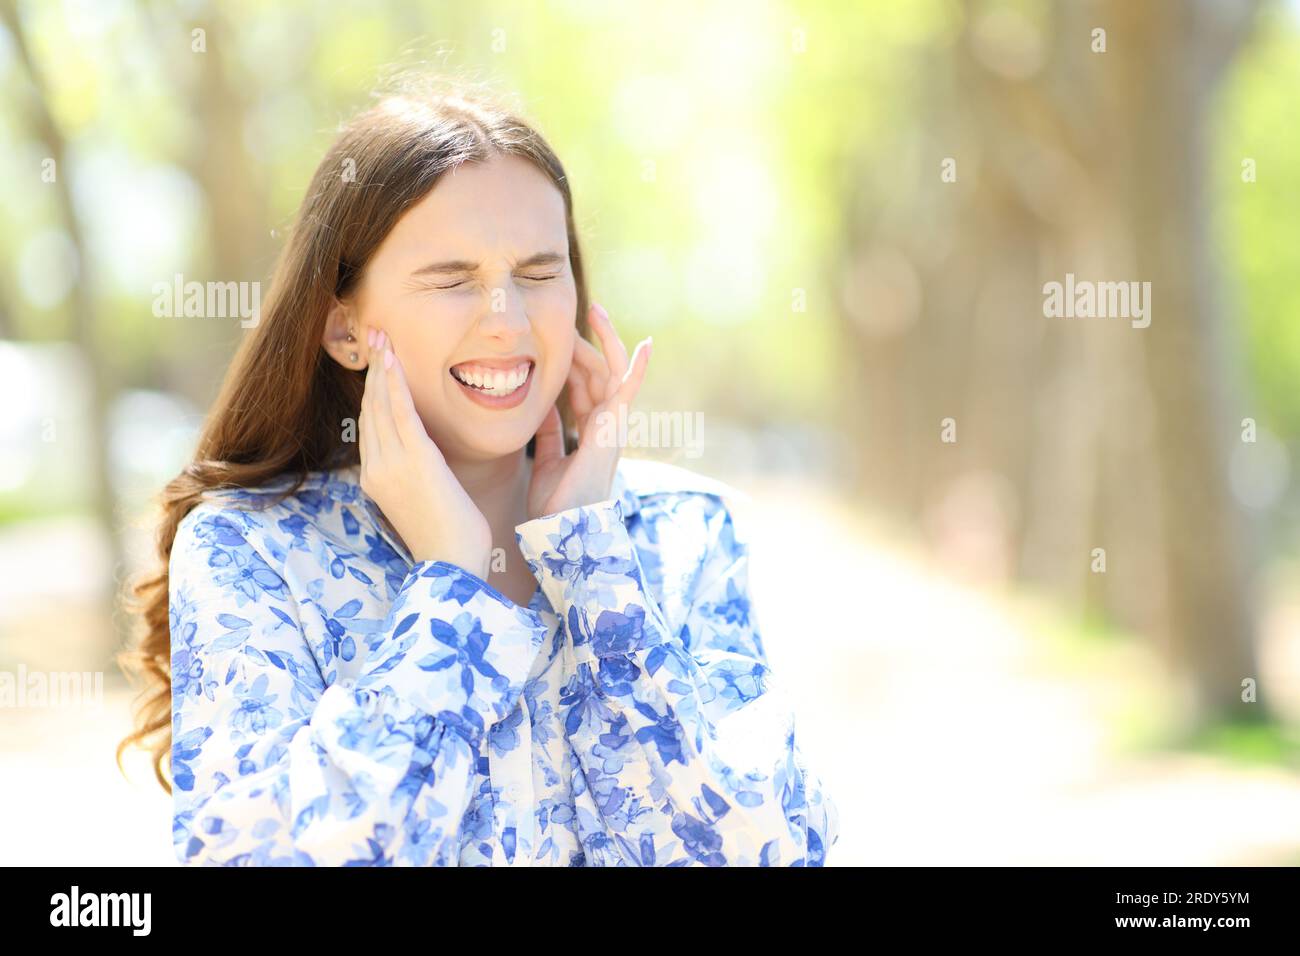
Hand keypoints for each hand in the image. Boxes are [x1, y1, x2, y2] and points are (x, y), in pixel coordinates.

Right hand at [358, 328, 492, 576]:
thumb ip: (418, 475)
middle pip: (370, 409)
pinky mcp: (414, 462)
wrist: (453, 567)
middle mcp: (376, 469)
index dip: (374, 391)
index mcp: (376, 479)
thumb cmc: (451, 540)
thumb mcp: (426, 501)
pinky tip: (394, 361)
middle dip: (373, 371)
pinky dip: (395, 384)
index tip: (379, 363)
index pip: (371, 425)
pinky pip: (400, 413)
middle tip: (376, 337)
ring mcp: (391, 465)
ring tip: (382, 338)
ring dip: (382, 368)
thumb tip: (426, 457)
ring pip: (381, 405)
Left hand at [527, 302, 651, 518]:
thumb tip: (542, 406)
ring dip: (605, 340)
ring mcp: (612, 425)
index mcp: (590, 433)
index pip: (584, 388)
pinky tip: (645, 344)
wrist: (562, 528)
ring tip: (595, 311)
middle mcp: (605, 425)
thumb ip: (547, 434)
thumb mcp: (544, 461)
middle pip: (597, 374)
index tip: (557, 341)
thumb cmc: (555, 504)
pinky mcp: (613, 427)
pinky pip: (627, 390)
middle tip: (579, 311)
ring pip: (610, 372)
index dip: (573, 363)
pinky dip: (637, 367)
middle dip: (587, 343)